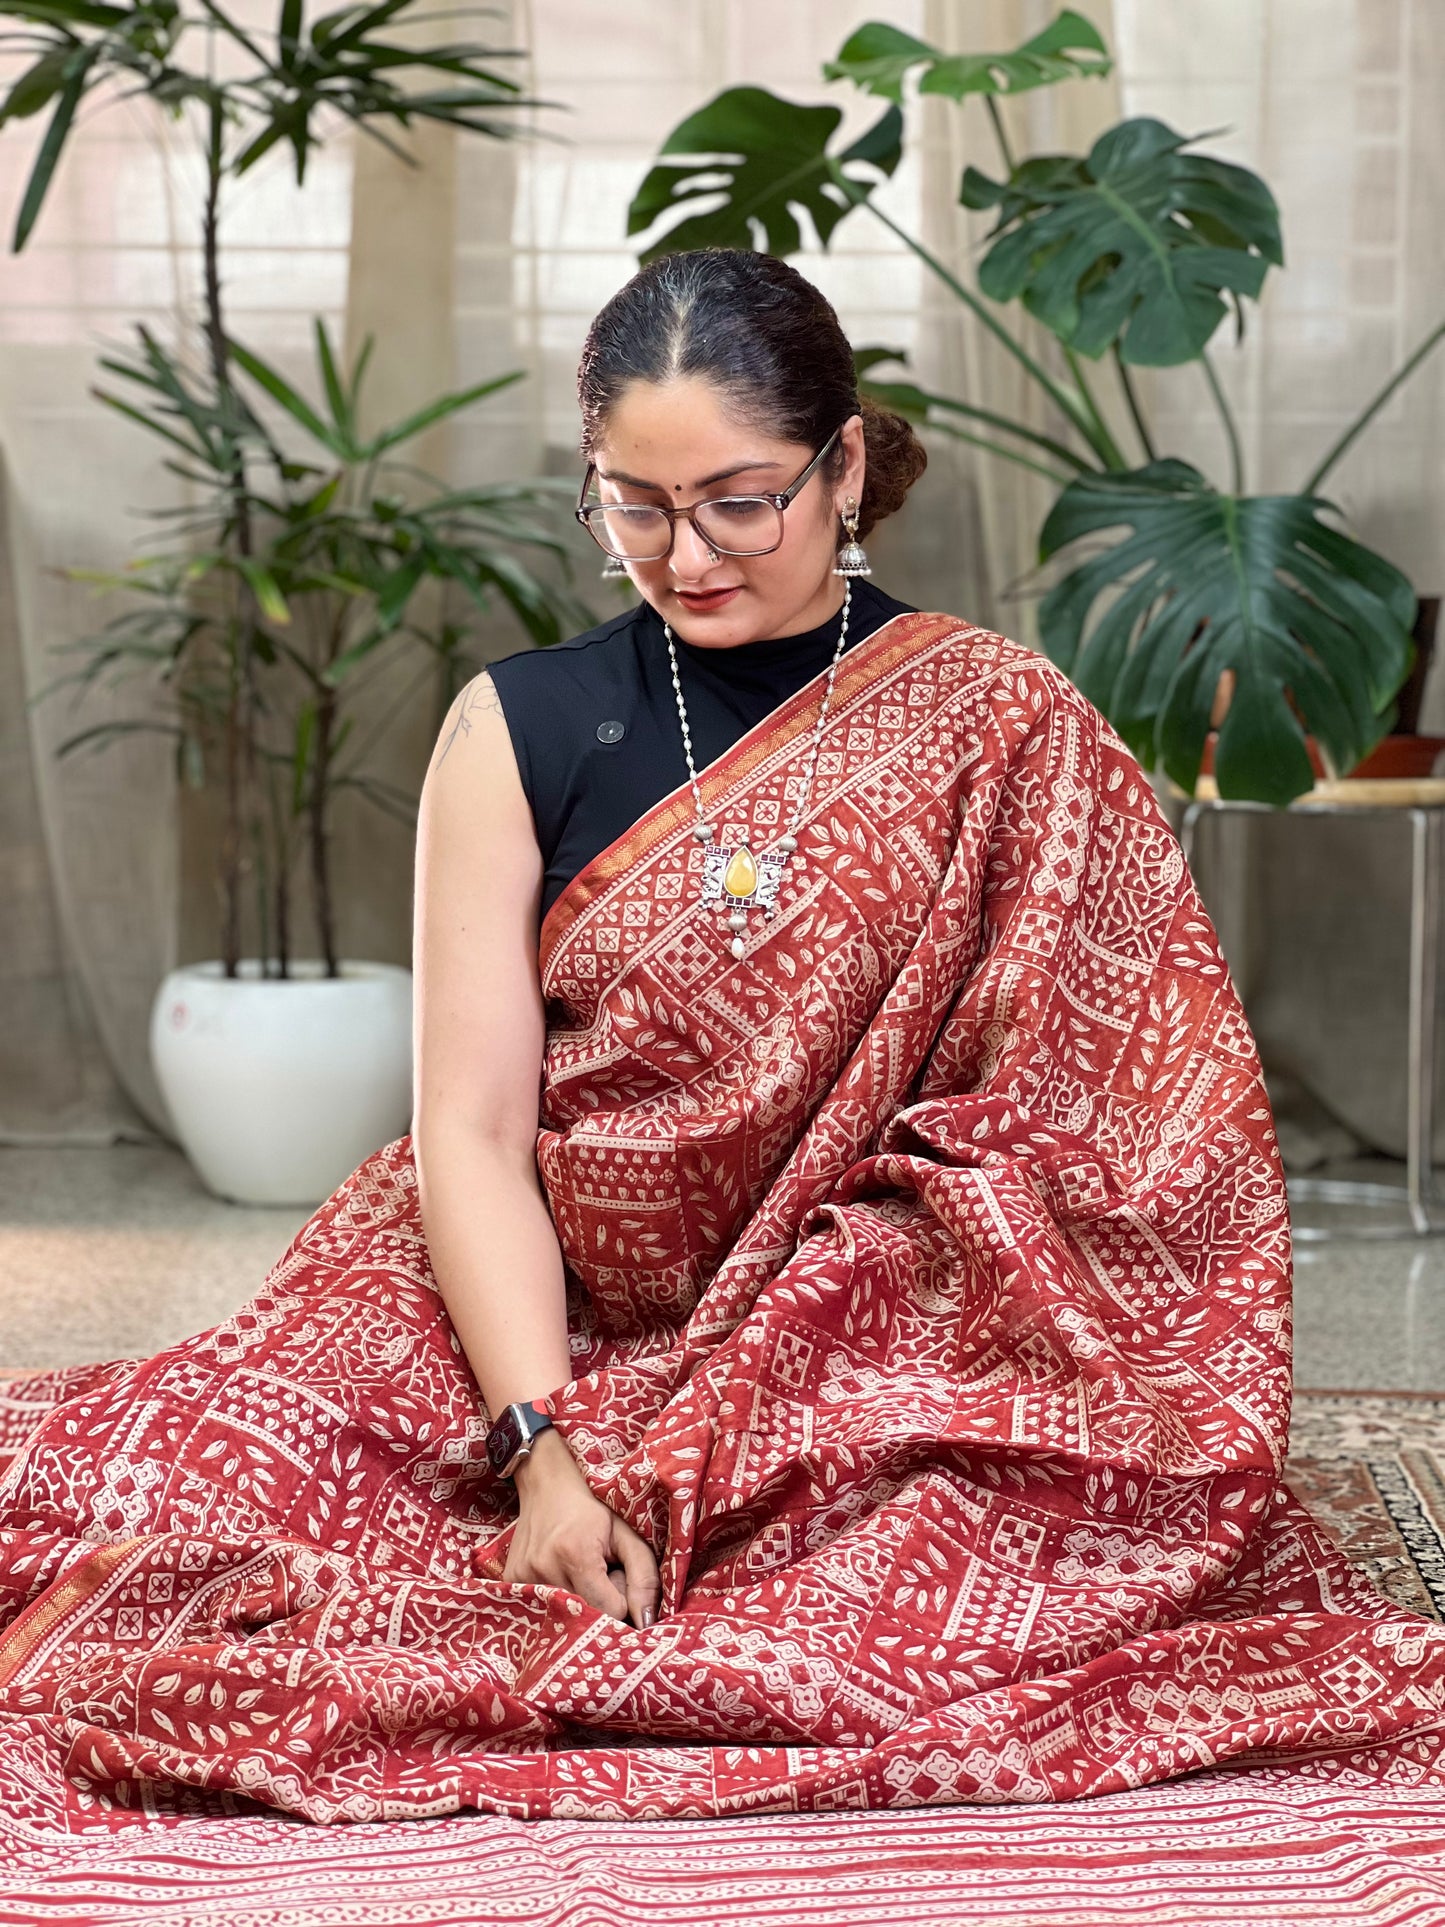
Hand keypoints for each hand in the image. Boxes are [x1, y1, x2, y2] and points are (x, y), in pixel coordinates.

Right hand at [503, 1427, 659, 1627]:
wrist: (546, 1486)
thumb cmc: (592, 1513)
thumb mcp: (627, 1535)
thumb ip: (644, 1577)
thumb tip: (645, 1622)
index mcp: (576, 1554)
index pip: (609, 1610)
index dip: (621, 1601)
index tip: (616, 1579)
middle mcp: (544, 1569)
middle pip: (585, 1616)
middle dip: (600, 1606)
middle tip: (599, 1578)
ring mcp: (522, 1577)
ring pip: (562, 1616)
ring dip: (578, 1602)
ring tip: (579, 1575)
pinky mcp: (510, 1581)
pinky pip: (541, 1608)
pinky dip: (556, 1600)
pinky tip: (558, 1575)